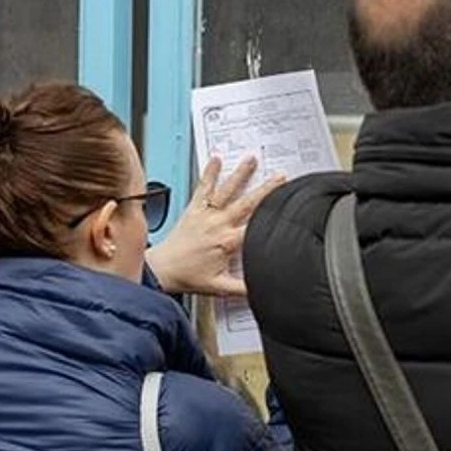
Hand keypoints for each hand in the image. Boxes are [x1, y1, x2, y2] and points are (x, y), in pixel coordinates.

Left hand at [146, 156, 285, 296]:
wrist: (162, 270)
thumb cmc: (188, 277)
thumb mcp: (221, 287)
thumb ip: (245, 289)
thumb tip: (263, 290)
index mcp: (227, 242)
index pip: (257, 227)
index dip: (274, 217)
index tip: (288, 208)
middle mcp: (218, 224)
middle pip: (247, 203)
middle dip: (266, 189)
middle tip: (280, 177)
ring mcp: (206, 215)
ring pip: (227, 190)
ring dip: (240, 174)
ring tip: (251, 160)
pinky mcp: (194, 210)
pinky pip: (203, 188)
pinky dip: (209, 173)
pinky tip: (215, 160)